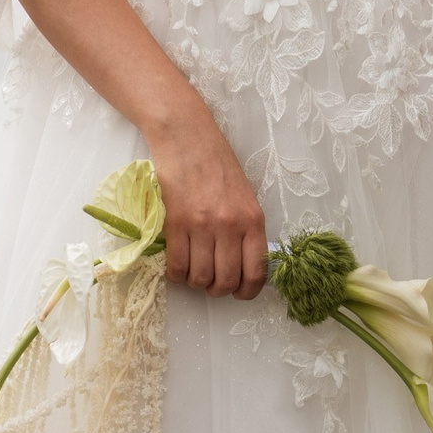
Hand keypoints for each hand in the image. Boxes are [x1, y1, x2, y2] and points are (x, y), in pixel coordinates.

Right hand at [145, 108, 268, 300]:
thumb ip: (247, 230)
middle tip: (212, 281)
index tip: (239, 293)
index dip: (248, 292)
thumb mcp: (245, 196)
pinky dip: (176, 274)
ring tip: (194, 270)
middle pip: (226, 281)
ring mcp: (202, 226)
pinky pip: (176, 266)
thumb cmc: (218, 165)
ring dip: (196, 282)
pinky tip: (177, 264)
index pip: (256, 272)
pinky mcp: (176, 224)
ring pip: (200, 278)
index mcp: (253, 220)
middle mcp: (230, 226)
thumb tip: (243, 265)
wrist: (187, 138)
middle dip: (218, 289)